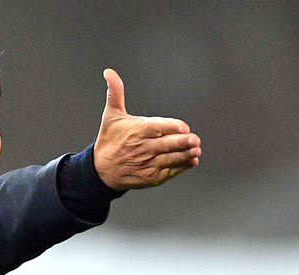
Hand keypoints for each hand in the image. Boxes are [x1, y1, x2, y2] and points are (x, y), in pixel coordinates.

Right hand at [93, 68, 201, 189]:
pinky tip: (192, 161)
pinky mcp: (152, 177)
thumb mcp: (111, 116)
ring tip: (196, 150)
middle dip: (183, 142)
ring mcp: (148, 164)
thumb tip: (109, 72)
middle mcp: (143, 148)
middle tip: (195, 139)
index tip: (183, 128)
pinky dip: (182, 166)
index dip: (172, 127)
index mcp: (136, 131)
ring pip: (171, 158)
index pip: (158, 128)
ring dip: (186, 154)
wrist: (102, 171)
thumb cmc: (109, 140)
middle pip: (167, 145)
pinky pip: (170, 171)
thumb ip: (115, 93)